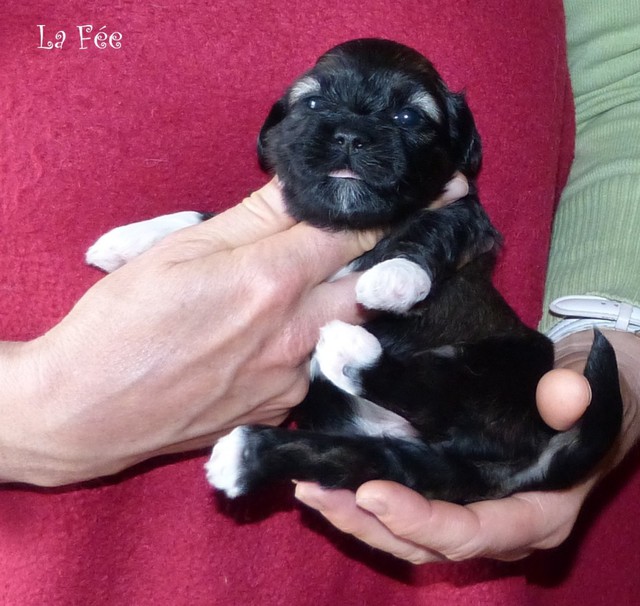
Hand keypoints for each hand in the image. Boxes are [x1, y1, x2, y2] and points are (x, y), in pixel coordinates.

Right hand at [0, 180, 378, 485]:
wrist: (85, 410)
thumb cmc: (120, 324)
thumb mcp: (177, 250)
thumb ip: (253, 216)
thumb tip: (305, 184)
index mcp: (269, 281)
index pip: (356, 233)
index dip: (395, 209)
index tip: (429, 194)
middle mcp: (294, 336)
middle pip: (370, 284)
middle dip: (387, 256)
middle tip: (390, 236)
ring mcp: (290, 381)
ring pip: (344, 328)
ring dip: (343, 301)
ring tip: (305, 287)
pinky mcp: (278, 412)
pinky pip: (313, 368)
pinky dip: (308, 343)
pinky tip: (269, 337)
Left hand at [295, 329, 639, 563]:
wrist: (594, 385)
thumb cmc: (599, 387)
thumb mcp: (592, 381)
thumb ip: (578, 391)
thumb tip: (563, 398)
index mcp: (540, 508)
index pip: (476, 532)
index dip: (424, 522)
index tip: (371, 492)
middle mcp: (503, 519)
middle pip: (429, 543)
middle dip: (370, 524)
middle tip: (317, 492)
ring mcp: (477, 505)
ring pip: (411, 532)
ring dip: (357, 515)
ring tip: (310, 487)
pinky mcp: (457, 484)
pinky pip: (410, 503)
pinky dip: (369, 495)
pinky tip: (333, 474)